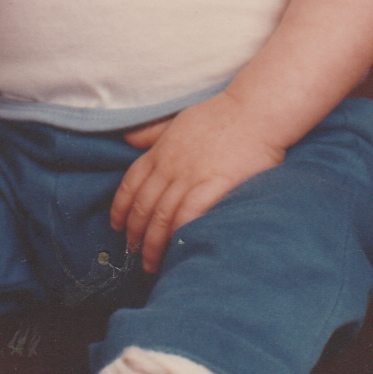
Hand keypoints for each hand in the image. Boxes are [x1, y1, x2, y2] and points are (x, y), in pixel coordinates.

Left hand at [110, 93, 284, 273]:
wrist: (254, 110)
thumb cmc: (220, 115)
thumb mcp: (178, 120)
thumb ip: (153, 133)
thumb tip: (128, 138)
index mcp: (161, 152)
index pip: (130, 184)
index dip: (121, 208)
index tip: (118, 226)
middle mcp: (171, 166)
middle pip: (144, 206)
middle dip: (135, 233)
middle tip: (134, 252)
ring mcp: (192, 176)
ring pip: (163, 216)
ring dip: (153, 243)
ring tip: (152, 262)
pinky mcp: (216, 184)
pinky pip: (190, 214)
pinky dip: (179, 232)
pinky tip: (176, 248)